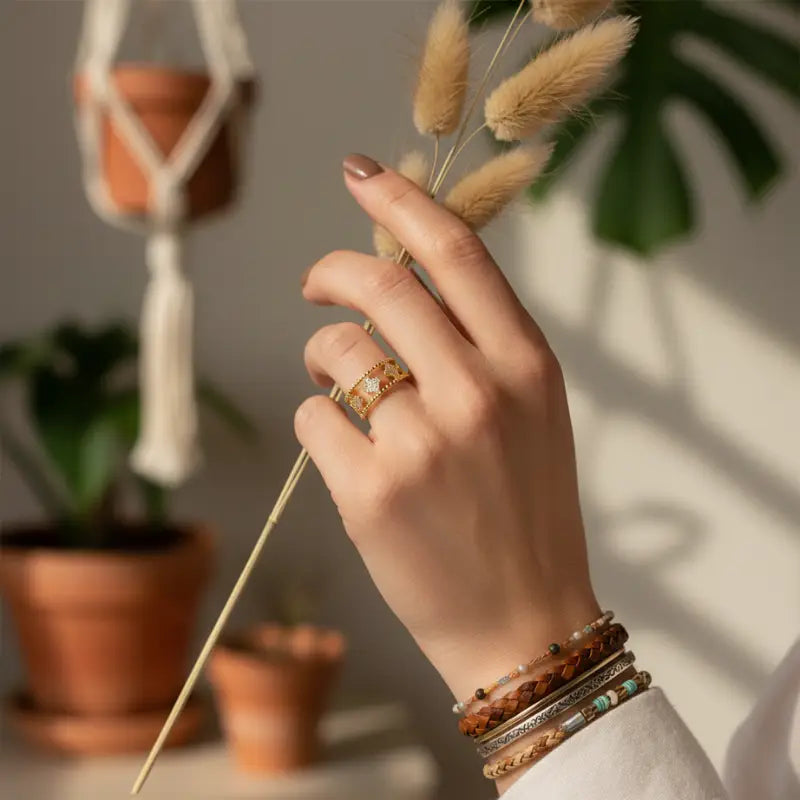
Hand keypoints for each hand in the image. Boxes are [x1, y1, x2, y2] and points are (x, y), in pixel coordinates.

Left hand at [295, 154, 599, 703]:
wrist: (526, 622)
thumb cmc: (527, 511)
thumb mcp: (532, 412)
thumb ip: (480, 344)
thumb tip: (404, 279)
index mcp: (527, 365)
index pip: (456, 253)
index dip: (401, 201)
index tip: (359, 173)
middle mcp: (477, 393)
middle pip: (379, 287)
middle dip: (333, 272)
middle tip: (316, 281)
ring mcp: (420, 443)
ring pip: (334, 352)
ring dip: (323, 359)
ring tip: (340, 390)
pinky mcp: (369, 492)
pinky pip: (312, 418)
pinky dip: (318, 422)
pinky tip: (348, 455)